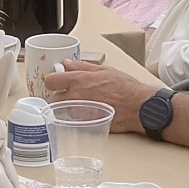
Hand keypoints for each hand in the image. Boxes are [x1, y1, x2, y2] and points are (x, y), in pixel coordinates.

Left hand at [41, 60, 161, 133]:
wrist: (138, 107)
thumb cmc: (125, 88)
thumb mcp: (104, 70)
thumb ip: (82, 66)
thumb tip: (67, 63)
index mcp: (78, 80)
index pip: (50, 81)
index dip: (53, 80)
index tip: (58, 81)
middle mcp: (75, 97)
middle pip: (54, 97)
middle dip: (61, 94)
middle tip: (72, 92)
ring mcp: (78, 112)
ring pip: (64, 109)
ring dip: (69, 106)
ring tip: (85, 102)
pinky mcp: (85, 124)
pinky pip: (74, 119)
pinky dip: (78, 115)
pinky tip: (90, 111)